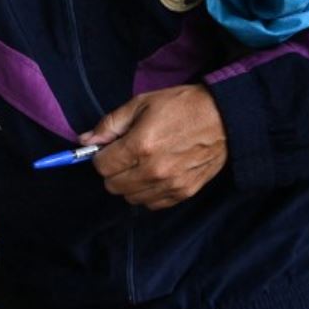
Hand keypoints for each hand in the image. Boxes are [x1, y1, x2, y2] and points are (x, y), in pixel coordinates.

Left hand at [82, 84, 227, 210]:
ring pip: (130, 198)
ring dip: (129, 183)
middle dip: (113, 170)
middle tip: (125, 155)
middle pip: (112, 185)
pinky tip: (155, 175)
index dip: (100, 155)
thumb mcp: (141, 104)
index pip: (101, 166)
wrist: (224, 118)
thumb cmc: (181, 106)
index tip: (110, 148)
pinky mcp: (183, 193)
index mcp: (140, 145)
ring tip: (142, 164)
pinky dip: (147, 192)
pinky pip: (152, 204)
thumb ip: (110, 124)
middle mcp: (153, 170)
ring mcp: (170, 185)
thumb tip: (84, 140)